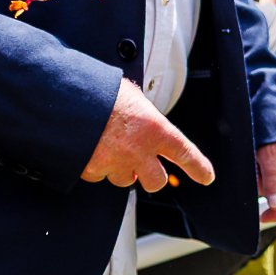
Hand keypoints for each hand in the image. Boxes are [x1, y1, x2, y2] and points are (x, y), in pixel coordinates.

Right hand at [81, 78, 214, 192]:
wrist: (69, 100)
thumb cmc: (102, 92)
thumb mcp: (134, 97)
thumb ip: (144, 114)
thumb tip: (144, 115)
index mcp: (156, 129)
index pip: (185, 153)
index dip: (198, 167)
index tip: (206, 177)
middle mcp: (138, 151)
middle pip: (156, 181)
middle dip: (152, 177)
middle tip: (146, 168)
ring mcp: (115, 163)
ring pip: (125, 180)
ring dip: (123, 171)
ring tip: (114, 151)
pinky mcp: (92, 170)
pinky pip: (99, 176)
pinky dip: (98, 168)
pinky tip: (94, 151)